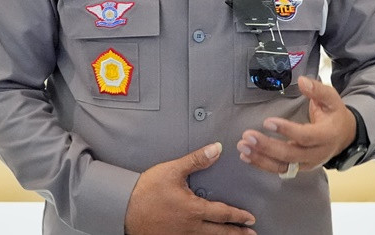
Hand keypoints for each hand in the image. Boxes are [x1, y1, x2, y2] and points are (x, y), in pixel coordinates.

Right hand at [123, 142, 256, 234]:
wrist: (123, 209)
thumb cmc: (147, 190)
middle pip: (221, 233)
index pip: (223, 214)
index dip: (239, 217)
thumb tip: (217, 148)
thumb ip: (197, 160)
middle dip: (238, 234)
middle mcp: (191, 228)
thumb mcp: (173, 170)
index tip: (251, 218)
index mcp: (194, 210)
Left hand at [236, 76, 355, 174]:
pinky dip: (262, 164)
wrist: (343, 136)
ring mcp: (307, 163)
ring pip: (283, 166)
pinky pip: (280, 169)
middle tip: (247, 135)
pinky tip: (246, 156)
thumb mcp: (331, 99)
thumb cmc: (334, 114)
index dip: (286, 131)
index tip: (267, 122)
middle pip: (291, 154)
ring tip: (243, 146)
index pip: (305, 137)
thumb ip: (317, 90)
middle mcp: (317, 153)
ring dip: (261, 158)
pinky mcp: (298, 167)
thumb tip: (302, 81)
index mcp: (327, 135)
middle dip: (267, 146)